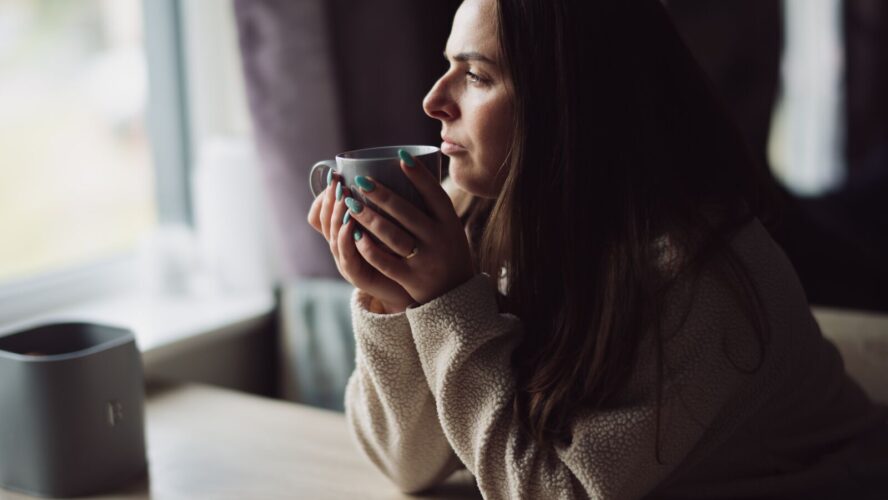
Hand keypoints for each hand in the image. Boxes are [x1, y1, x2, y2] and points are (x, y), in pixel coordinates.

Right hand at [307, 172, 413, 312]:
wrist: (412, 289)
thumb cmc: (401, 254)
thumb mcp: (390, 223)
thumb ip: (385, 203)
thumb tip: (392, 168)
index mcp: (345, 234)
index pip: (322, 213)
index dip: (325, 195)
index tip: (335, 174)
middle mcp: (343, 247)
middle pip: (324, 222)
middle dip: (330, 200)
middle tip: (338, 182)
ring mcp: (348, 263)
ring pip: (334, 238)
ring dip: (337, 217)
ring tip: (344, 199)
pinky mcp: (360, 277)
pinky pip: (348, 259)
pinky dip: (347, 241)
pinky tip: (351, 226)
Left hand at [342, 151, 474, 304]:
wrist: (455, 294)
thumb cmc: (446, 251)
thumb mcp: (449, 228)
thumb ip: (431, 206)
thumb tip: (405, 166)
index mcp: (450, 222)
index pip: (435, 194)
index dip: (419, 175)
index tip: (400, 156)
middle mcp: (439, 239)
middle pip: (407, 212)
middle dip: (381, 194)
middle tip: (361, 181)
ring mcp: (426, 260)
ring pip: (392, 235)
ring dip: (368, 217)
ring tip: (350, 203)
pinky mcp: (411, 278)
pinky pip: (385, 261)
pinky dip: (368, 247)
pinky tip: (354, 233)